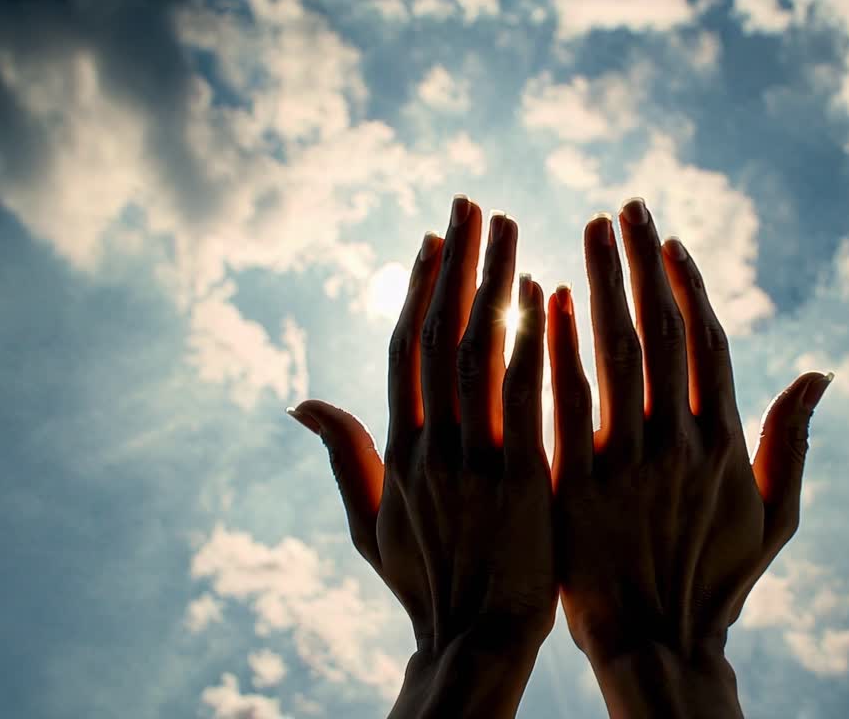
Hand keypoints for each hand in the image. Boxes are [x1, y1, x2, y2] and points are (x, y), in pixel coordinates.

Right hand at [289, 196, 554, 718]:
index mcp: (399, 452)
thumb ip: (343, 457)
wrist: (474, 644)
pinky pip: (526, 401)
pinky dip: (533, 344)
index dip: (420, 289)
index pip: (405, 351)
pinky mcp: (522, 482)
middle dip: (458, 264)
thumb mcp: (368, 525)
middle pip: (440, 336)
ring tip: (510, 226)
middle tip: (475, 204)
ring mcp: (475, 463)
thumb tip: (301, 401)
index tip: (436, 239)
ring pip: (479, 355)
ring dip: (493, 284)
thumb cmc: (427, 586)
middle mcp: (431, 447)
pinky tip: (547, 296)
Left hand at [545, 199, 831, 717]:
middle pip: (661, 330)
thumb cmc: (717, 583)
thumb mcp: (775, 520)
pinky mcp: (578, 486)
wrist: (658, 646)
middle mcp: (681, 443)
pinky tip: (547, 300)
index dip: (687, 284)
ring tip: (587, 231)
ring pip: (616, 353)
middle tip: (620, 208)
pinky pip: (566, 403)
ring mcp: (628, 463)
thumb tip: (819, 372)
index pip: (707, 342)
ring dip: (603, 283)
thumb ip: (792, 444)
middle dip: (640, 262)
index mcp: (726, 444)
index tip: (666, 240)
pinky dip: (559, 346)